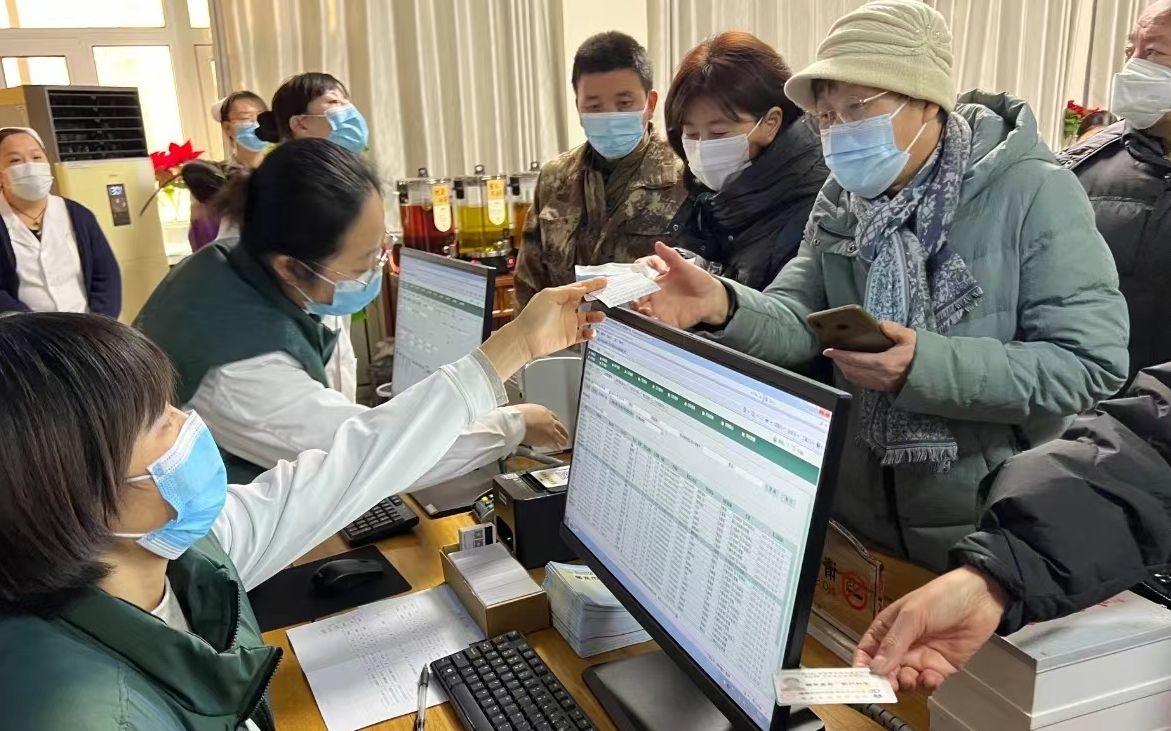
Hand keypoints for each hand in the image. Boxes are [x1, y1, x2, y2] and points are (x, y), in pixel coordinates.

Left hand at [481, 279, 606, 379]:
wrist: (525, 339)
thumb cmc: (533, 316)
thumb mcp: (550, 296)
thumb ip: (568, 292)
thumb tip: (583, 288)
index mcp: (561, 297)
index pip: (581, 288)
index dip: (593, 285)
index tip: (605, 281)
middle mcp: (566, 309)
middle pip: (587, 301)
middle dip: (599, 299)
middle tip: (610, 297)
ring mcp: (569, 323)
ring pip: (588, 318)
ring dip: (596, 317)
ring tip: (601, 317)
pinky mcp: (569, 337)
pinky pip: (584, 335)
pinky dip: (591, 334)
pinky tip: (592, 332)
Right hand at [514, 403, 568, 449]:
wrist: (517, 421)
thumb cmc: (517, 416)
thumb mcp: (526, 411)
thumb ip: (531, 415)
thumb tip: (528, 418)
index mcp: (544, 412)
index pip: (554, 417)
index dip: (555, 423)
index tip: (556, 425)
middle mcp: (549, 420)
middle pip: (560, 427)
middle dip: (563, 432)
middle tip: (565, 435)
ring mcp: (550, 430)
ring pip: (560, 436)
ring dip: (562, 440)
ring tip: (564, 443)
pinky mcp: (548, 439)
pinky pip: (554, 444)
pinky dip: (556, 447)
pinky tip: (557, 448)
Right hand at [632, 242, 727, 327]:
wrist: (712, 297)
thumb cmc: (698, 280)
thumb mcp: (684, 266)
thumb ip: (670, 256)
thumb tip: (658, 244)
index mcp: (658, 282)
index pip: (640, 281)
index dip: (635, 281)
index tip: (635, 280)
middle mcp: (656, 296)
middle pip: (638, 298)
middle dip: (633, 299)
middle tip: (636, 298)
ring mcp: (661, 309)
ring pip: (644, 312)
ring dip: (639, 312)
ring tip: (643, 309)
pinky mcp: (668, 320)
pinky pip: (657, 324)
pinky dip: (652, 323)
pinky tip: (653, 319)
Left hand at [825, 321, 916, 390]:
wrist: (935, 374)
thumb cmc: (921, 354)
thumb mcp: (909, 336)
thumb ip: (892, 329)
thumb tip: (878, 325)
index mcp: (884, 363)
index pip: (855, 359)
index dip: (840, 355)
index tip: (828, 350)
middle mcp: (880, 376)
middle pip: (851, 370)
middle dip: (839, 362)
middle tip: (833, 353)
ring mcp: (881, 384)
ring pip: (856, 378)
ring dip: (845, 369)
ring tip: (841, 360)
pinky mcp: (884, 388)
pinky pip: (863, 383)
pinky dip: (854, 375)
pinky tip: (853, 369)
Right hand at [853, 567, 1008, 692]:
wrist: (981, 598)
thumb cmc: (943, 595)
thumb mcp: (912, 615)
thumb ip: (894, 643)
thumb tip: (876, 667)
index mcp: (888, 628)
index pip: (867, 651)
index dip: (861, 666)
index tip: (861, 680)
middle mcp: (902, 645)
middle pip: (884, 671)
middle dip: (884, 681)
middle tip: (888, 687)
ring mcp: (921, 657)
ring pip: (905, 681)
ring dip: (905, 684)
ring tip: (911, 678)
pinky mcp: (941, 667)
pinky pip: (928, 683)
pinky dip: (927, 684)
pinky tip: (930, 677)